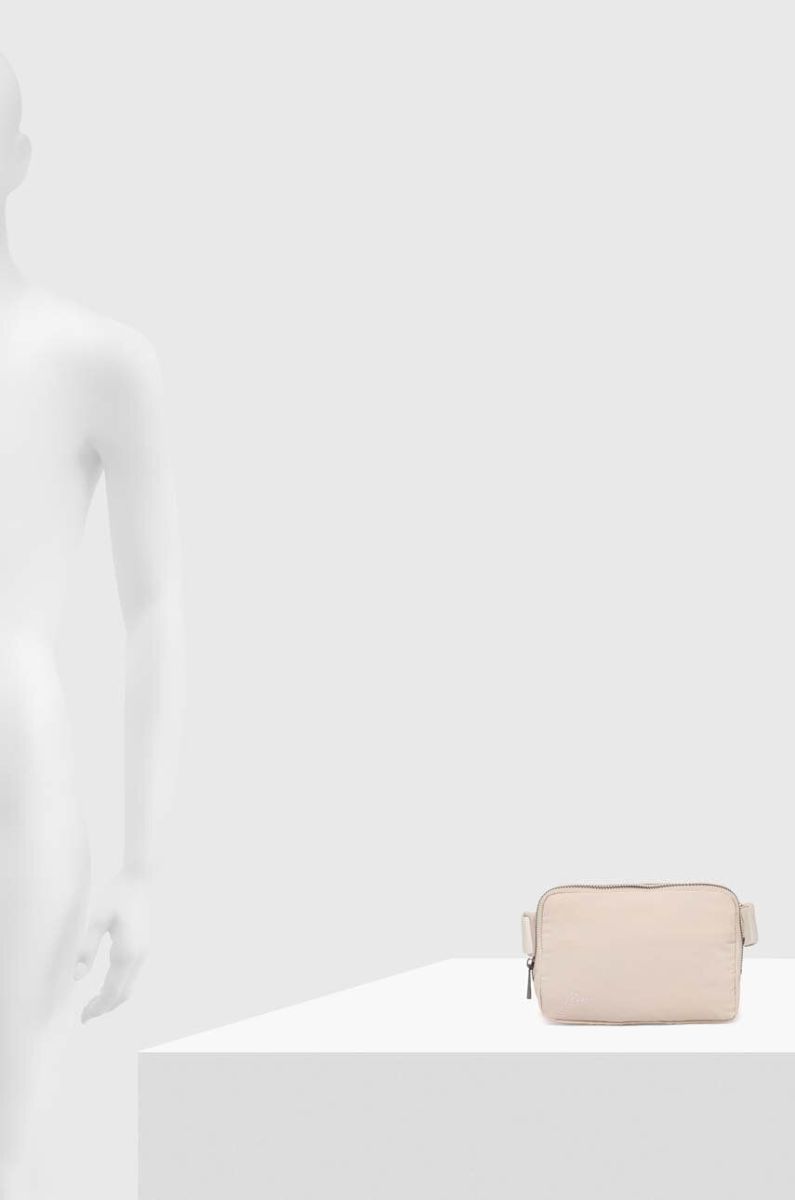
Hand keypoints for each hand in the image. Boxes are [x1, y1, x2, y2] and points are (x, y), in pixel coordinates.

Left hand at [73, 870, 151, 1022]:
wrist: (141, 879)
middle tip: (85, 1015)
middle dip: (105, 1007)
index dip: (98, 1008)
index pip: (112, 992)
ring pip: (130, 987)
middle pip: (124, 994)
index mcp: (127, 953)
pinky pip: (133, 977)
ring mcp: (145, 953)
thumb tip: (77, 978)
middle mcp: (139, 957)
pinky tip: (108, 985)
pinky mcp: (145, 947)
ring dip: (113, 999)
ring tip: (93, 1003)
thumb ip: (87, 948)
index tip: (83, 1018)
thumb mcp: (97, 919)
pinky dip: (120, 988)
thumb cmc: (117, 896)